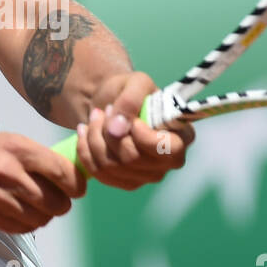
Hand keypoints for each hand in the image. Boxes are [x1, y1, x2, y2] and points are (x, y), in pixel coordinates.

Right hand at [0, 132, 87, 233]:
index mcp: (17, 147)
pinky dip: (28, 225)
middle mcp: (7, 170)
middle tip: (60, 202)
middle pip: (55, 201)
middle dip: (62, 205)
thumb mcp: (7, 142)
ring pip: (39, 218)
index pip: (62, 171)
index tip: (78, 189)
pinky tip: (22, 215)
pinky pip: (21, 227)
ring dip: (44, 217)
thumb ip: (37, 156)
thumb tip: (74, 172)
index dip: (77, 184)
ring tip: (39, 209)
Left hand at [73, 72, 195, 190]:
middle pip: (132, 158)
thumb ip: (130, 100)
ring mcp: (148, 175)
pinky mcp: (127, 183)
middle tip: (102, 112)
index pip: (167, 149)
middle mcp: (170, 162)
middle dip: (108, 132)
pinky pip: (99, 173)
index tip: (130, 119)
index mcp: (182, 136)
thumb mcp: (134, 83)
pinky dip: (85, 151)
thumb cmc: (131, 91)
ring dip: (94, 139)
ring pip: (111, 166)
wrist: (113, 104)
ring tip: (93, 118)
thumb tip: (118, 130)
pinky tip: (84, 133)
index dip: (142, 136)